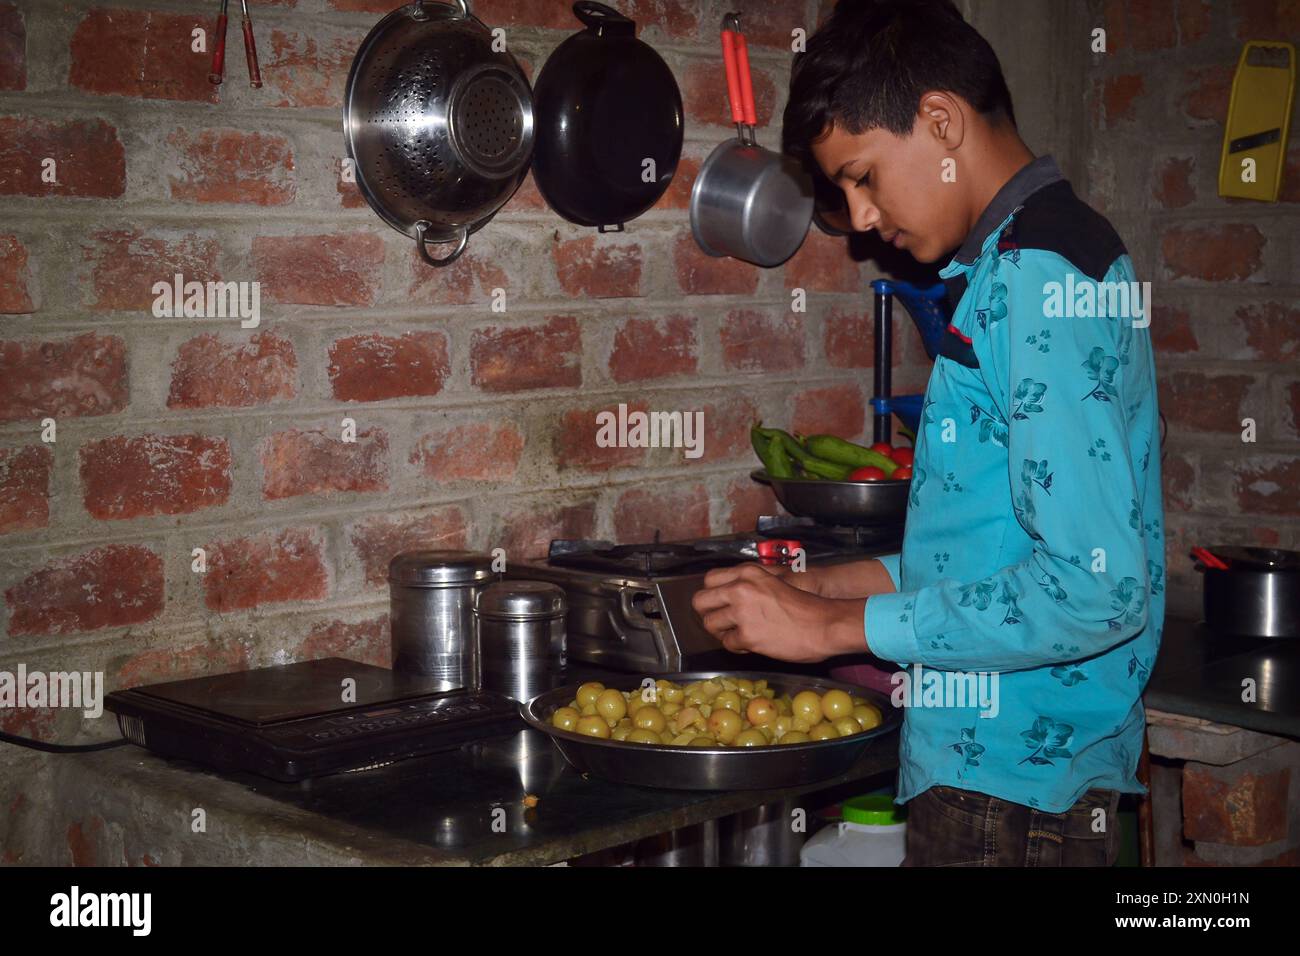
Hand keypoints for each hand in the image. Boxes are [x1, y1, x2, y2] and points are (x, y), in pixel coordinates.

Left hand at [691, 562, 866, 662]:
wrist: (825, 624)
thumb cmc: (805, 605)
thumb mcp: (774, 581)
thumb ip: (749, 584)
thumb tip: (727, 594)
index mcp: (747, 573)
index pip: (709, 579)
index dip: (712, 595)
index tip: (719, 604)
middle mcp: (740, 588)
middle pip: (700, 601)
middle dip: (709, 614)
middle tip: (723, 623)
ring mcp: (742, 612)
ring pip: (710, 624)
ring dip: (723, 633)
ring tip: (741, 635)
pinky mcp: (747, 635)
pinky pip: (728, 644)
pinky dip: (738, 647)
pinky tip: (753, 644)